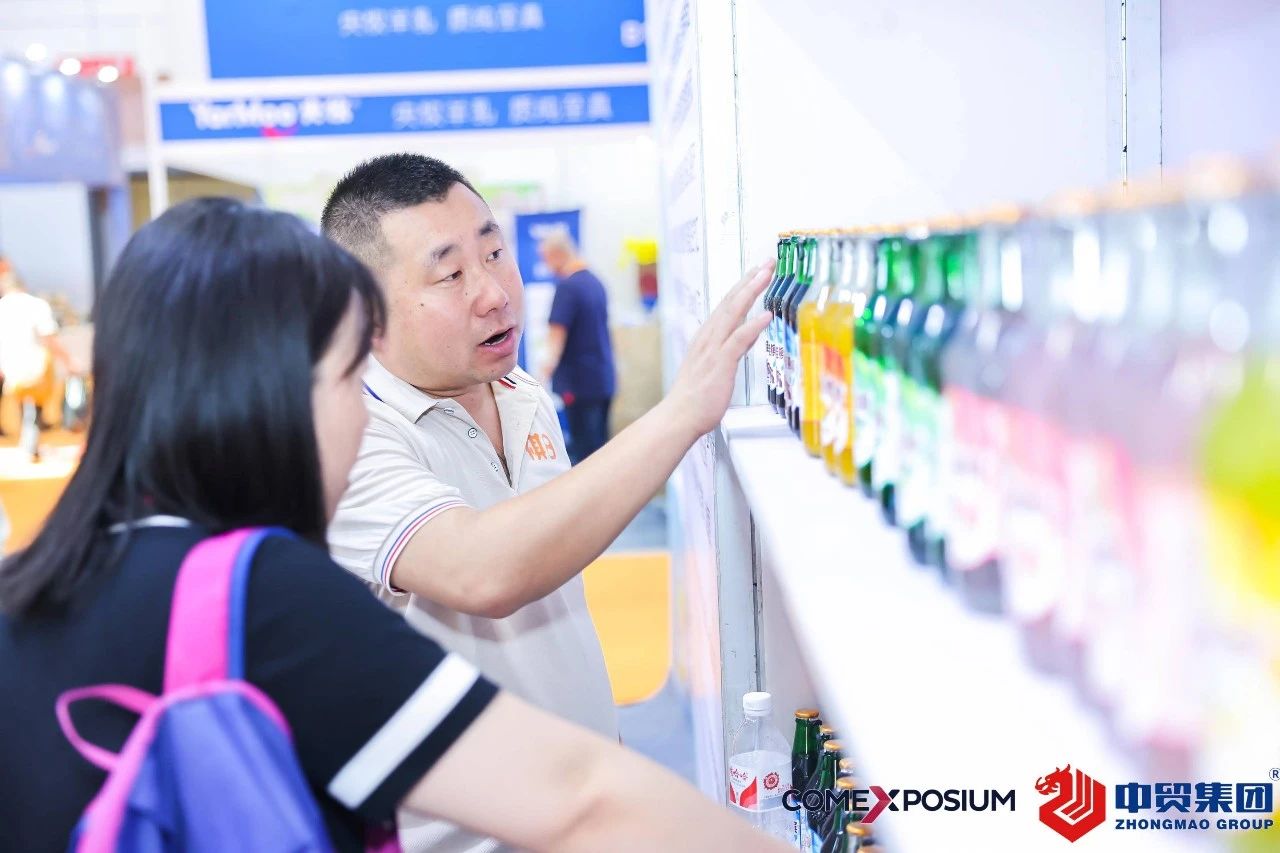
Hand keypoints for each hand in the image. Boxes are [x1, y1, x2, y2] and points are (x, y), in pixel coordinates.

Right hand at [662, 259, 774, 439]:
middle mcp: (709, 337)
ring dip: (751, 291)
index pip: (727, 305)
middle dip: (750, 280)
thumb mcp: (714, 368)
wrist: (679, 416)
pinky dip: (752, 325)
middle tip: (767, 262)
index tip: (757, 271)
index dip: (743, 286)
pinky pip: (738, 339)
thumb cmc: (695, 398)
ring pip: (733, 312)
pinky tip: (766, 315)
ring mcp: (713, 348)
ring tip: (766, 274)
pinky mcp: (720, 363)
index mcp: (706, 337)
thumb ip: (730, 349)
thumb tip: (746, 337)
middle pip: (731, 301)